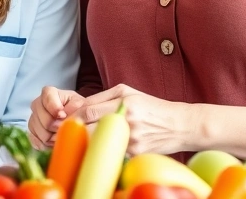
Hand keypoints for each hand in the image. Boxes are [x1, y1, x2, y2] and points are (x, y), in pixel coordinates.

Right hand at [28, 86, 85, 149]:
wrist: (79, 123)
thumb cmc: (82, 113)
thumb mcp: (86, 108)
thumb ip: (81, 111)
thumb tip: (68, 119)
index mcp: (52, 94)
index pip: (47, 95)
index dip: (53, 106)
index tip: (63, 116)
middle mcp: (40, 104)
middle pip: (39, 113)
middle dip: (53, 125)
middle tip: (64, 129)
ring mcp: (35, 118)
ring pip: (35, 127)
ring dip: (49, 136)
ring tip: (61, 137)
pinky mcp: (33, 132)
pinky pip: (33, 139)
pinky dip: (44, 144)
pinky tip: (54, 143)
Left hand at [76, 84, 194, 155]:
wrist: (180, 125)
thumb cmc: (151, 106)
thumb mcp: (127, 91)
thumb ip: (102, 97)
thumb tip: (79, 105)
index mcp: (123, 103)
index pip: (88, 112)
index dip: (73, 117)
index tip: (64, 120)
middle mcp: (127, 121)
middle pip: (89, 130)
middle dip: (75, 132)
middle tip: (67, 133)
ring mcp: (132, 140)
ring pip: (99, 143)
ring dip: (87, 142)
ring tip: (80, 140)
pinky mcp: (136, 153)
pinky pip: (112, 152)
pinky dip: (104, 150)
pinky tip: (101, 147)